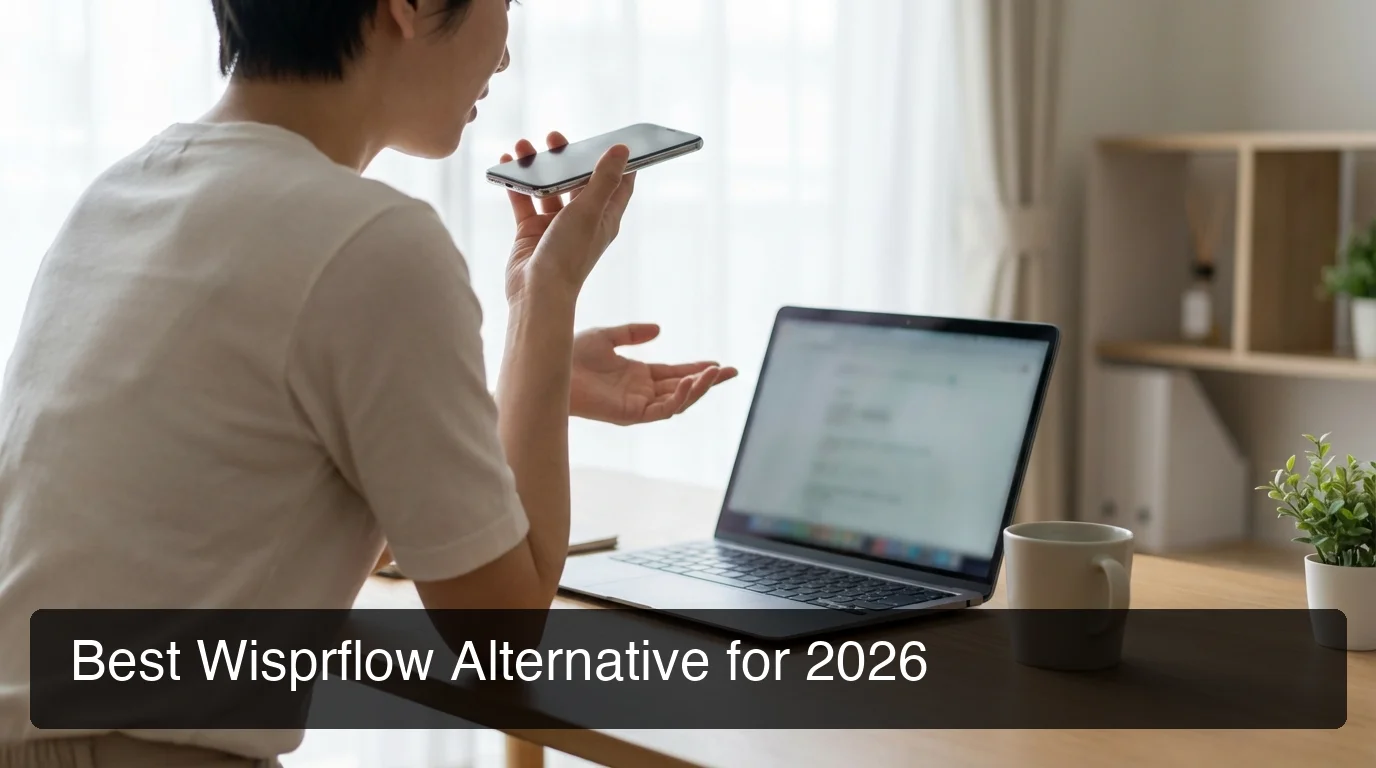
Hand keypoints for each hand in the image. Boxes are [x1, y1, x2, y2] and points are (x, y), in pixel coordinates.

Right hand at [501, 131, 636, 302]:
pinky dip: (516, 184)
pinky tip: (508, 164)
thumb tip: (622, 150)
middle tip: (555, 137)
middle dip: (568, 158)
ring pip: (547, 188)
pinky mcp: (531, 232)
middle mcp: (582, 221)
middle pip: (578, 181)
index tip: (613, 140)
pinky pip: (524, 201)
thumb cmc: (568, 255)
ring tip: (524, 146)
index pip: (619, 185)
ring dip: (537, 168)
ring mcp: (555, 226)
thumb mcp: (589, 210)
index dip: (619, 163)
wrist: (536, 291)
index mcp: (604, 218)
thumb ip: (604, 179)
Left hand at [571, 324, 737, 425]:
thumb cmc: (572, 353)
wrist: (553, 364)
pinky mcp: (630, 415)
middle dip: (708, 381)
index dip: (698, 369)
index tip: (719, 363)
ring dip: (698, 389)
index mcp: (638, 376)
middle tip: (731, 371)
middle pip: (683, 389)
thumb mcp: (607, 336)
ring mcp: (637, 405)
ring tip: (714, 374)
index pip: (676, 373)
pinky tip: (688, 384)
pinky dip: (678, 399)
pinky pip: (661, 411)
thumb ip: (633, 334)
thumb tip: (660, 329)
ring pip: (677, 402)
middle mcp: (641, 393)